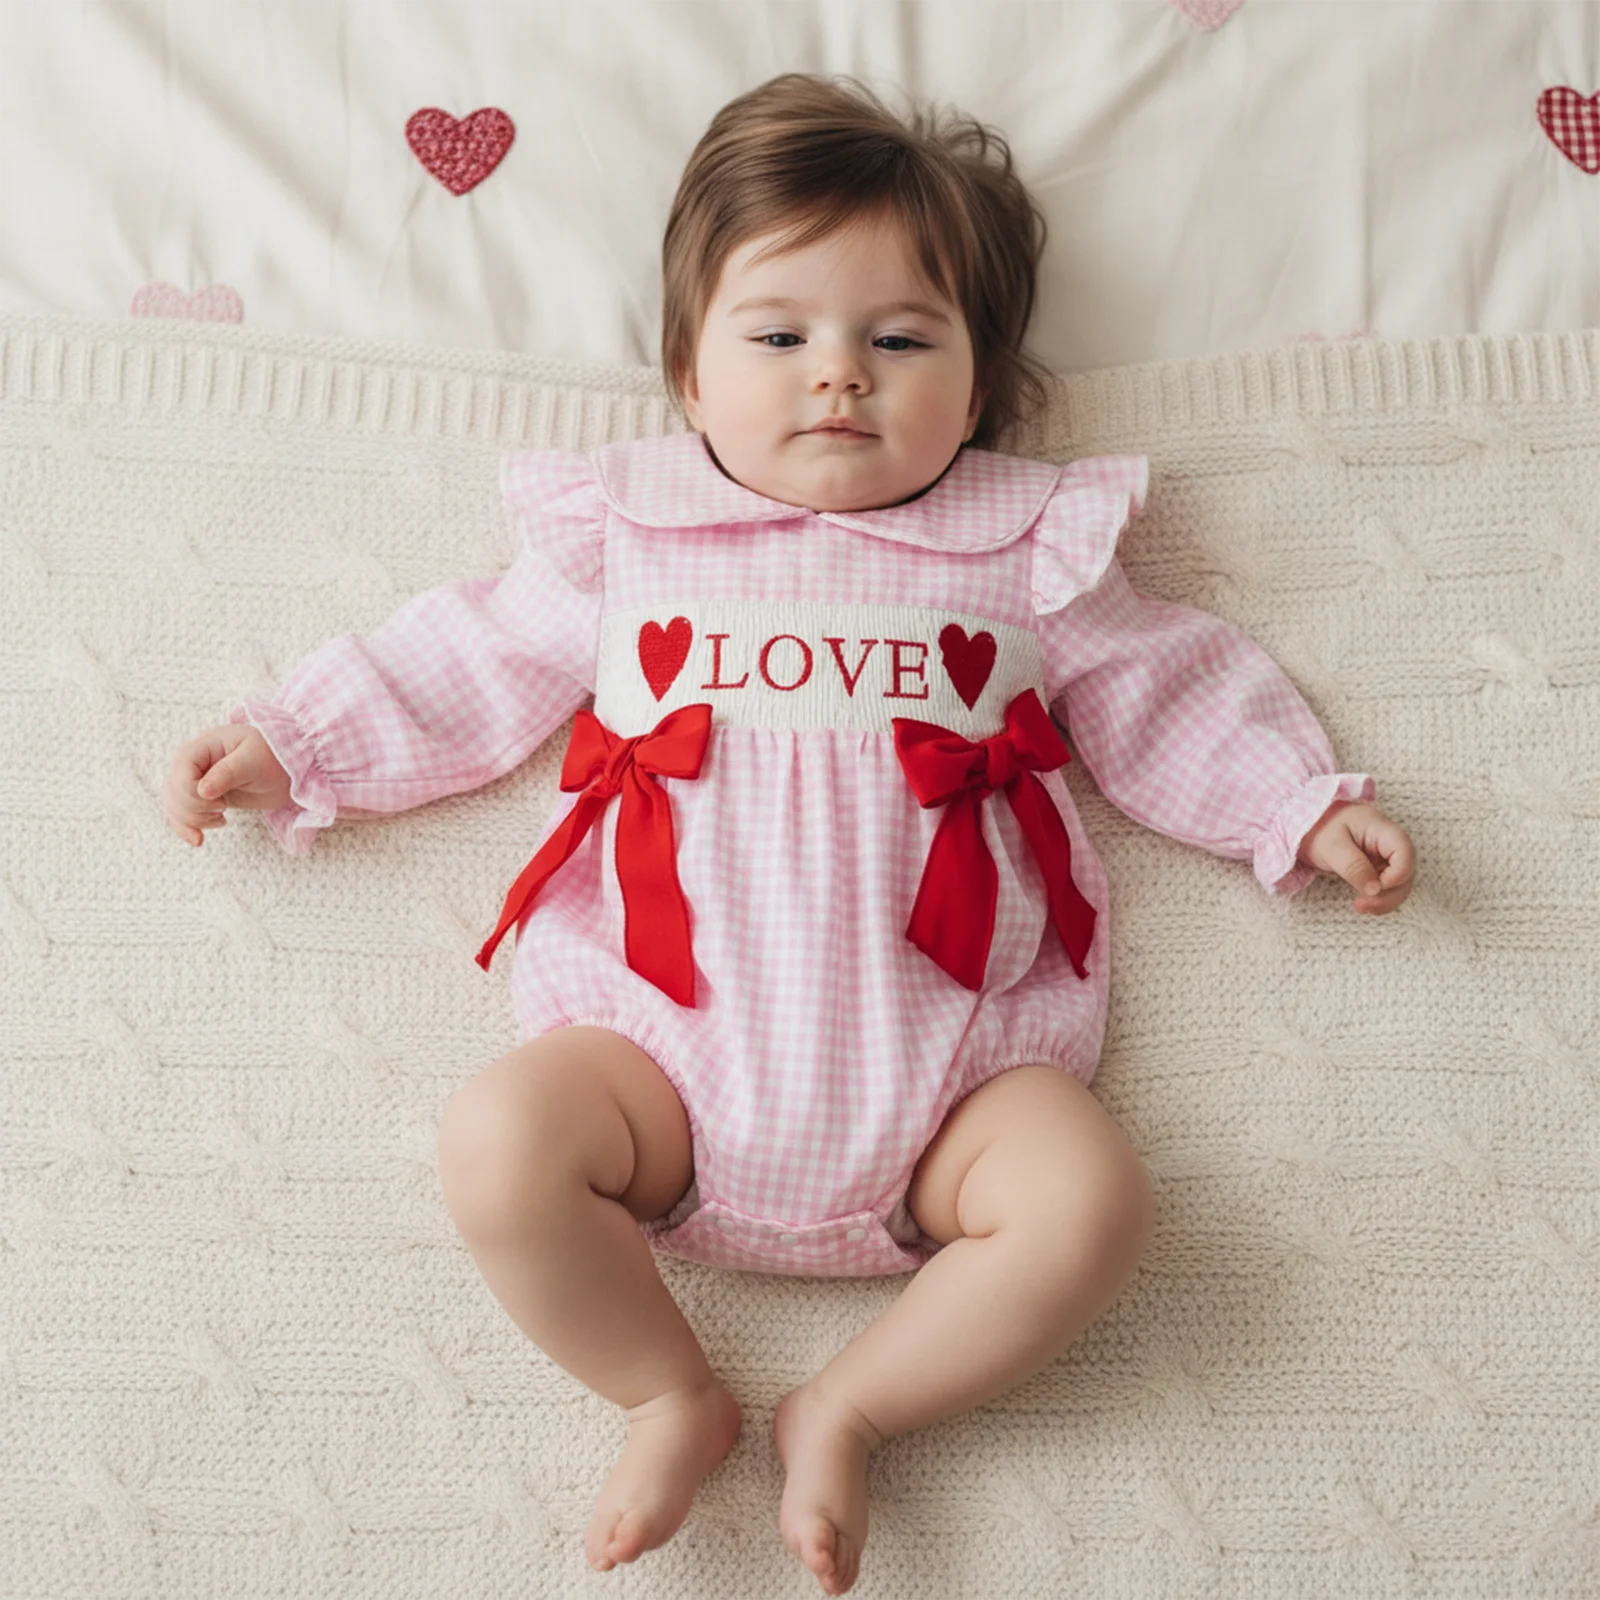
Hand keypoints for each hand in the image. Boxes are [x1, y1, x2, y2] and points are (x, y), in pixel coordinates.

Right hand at [165, 723, 291, 846]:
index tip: (222, 804)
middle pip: (174, 794)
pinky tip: (198, 840)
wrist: (284, 769)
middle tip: (223, 811)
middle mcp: (191, 765)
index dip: (195, 796)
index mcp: (199, 749)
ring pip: (174, 807)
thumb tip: (202, 792)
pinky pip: (182, 815)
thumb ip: (228, 773)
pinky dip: (186, 829)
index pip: (180, 777)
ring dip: (193, 821)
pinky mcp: (201, 799)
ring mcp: (194, 782)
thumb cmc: (271, 755)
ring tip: (221, 821)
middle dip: (195, 811)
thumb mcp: (253, 760)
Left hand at [1297, 800, 1415, 913]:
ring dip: (1386, 900)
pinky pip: (1388, 886)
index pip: (1406, 852)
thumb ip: (1354, 866)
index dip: (1398, 874)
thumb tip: (1375, 889)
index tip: (1376, 886)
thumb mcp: (1332, 846)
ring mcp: (1386, 856)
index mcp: (1382, 829)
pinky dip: (1379, 898)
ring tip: (1360, 907)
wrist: (1309, 826)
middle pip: (1407, 872)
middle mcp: (1389, 843)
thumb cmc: (1319, 828)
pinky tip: (1363, 903)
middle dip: (1391, 894)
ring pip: (1400, 883)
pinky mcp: (1379, 868)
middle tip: (1362, 905)